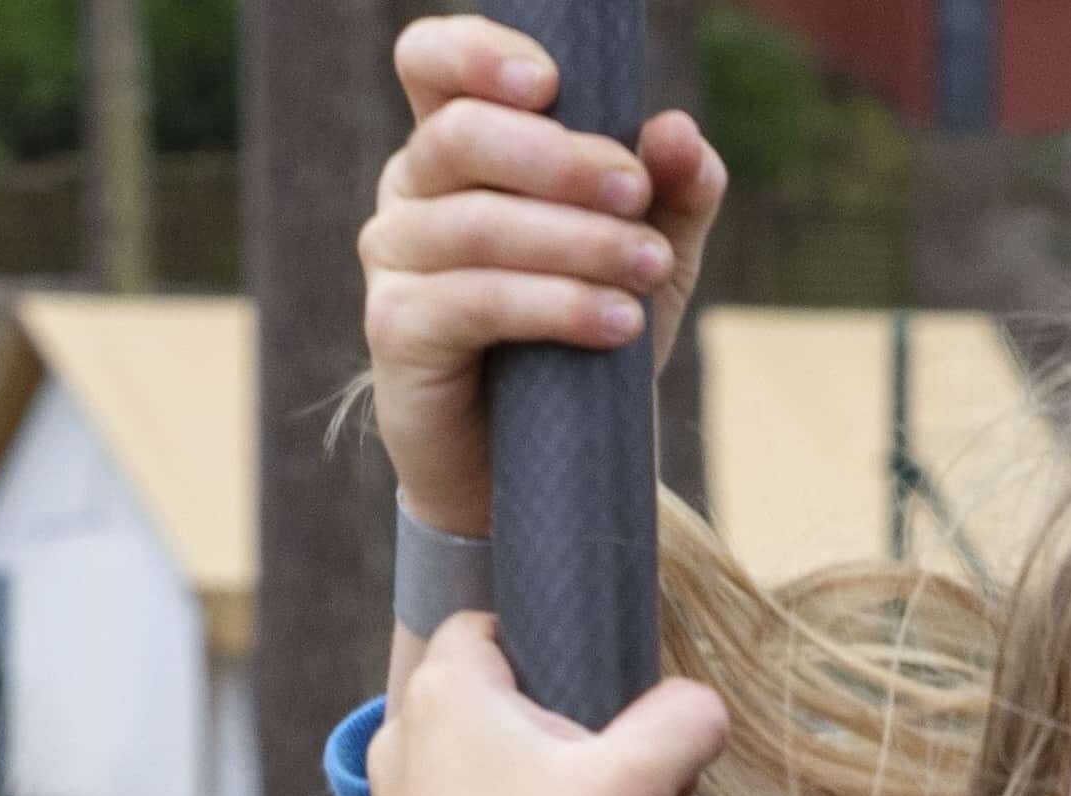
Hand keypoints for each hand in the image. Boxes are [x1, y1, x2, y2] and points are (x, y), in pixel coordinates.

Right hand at [367, 18, 717, 544]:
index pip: (432, 62)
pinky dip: (555, 306)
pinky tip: (615, 323)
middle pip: (459, 135)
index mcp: (459, 147)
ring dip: (576, 241)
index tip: (554, 84)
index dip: (478, 53)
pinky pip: (474, 300)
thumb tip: (676, 131)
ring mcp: (394, 261)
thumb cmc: (578, 341)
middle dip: (559, 158)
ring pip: (475, 223)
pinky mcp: (395, 330)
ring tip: (648, 270)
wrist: (530, 467)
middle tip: (635, 192)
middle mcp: (411, 192)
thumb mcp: (646, 257)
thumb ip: (672, 190)